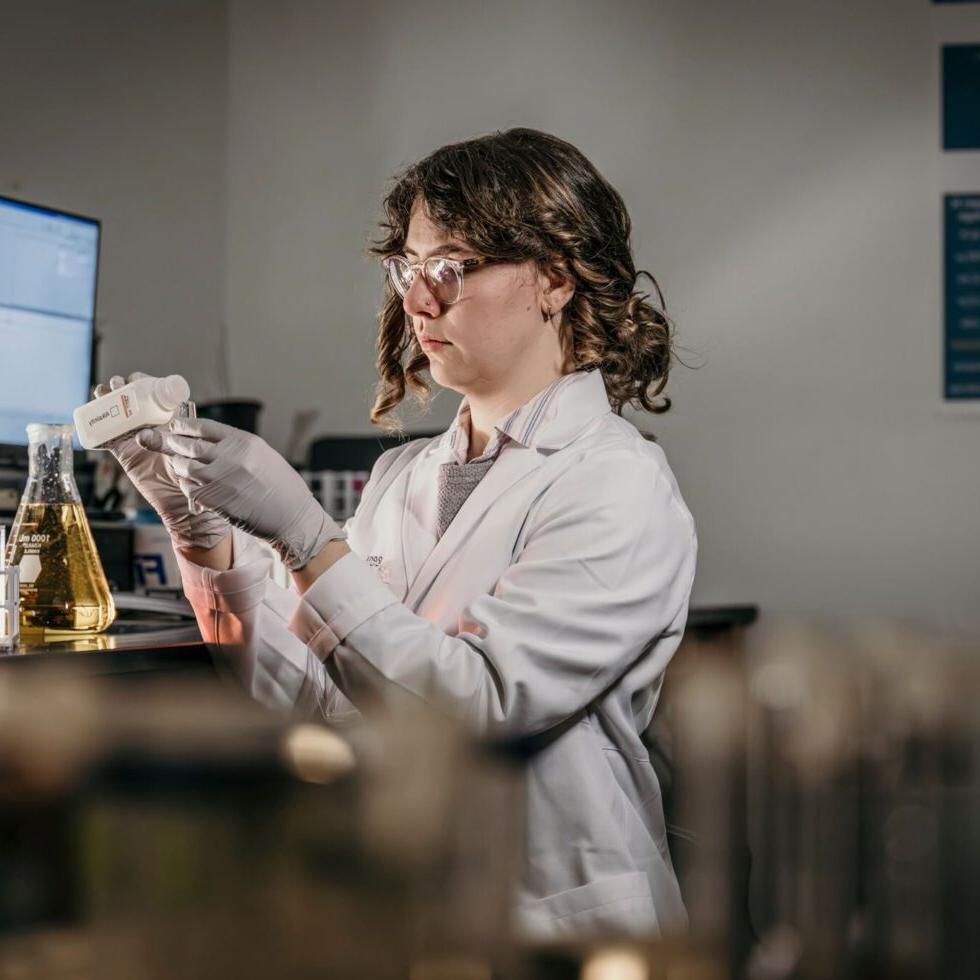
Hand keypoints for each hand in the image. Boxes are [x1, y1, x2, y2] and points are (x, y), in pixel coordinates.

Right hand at [93, 374, 230, 550]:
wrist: (182, 502)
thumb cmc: (195, 474)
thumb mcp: (189, 451)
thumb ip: (174, 442)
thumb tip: (158, 432)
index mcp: (171, 419)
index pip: (156, 395)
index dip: (145, 383)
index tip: (139, 379)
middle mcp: (152, 425)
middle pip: (134, 400)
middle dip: (124, 388)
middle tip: (119, 384)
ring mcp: (136, 438)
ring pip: (118, 415)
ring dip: (108, 400)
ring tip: (103, 392)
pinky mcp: (124, 453)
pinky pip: (107, 438)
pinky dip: (97, 428)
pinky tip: (91, 417)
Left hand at [143, 418, 344, 569]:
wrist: (292, 517)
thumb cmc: (281, 487)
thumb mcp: (262, 455)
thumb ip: (235, 446)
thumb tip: (208, 441)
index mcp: (244, 442)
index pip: (203, 427)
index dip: (184, 425)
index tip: (174, 425)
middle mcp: (230, 457)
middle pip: (188, 444)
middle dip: (172, 442)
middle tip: (163, 441)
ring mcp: (220, 479)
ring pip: (184, 466)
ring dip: (177, 465)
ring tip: (179, 465)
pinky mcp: (214, 500)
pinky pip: (189, 488)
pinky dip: (186, 485)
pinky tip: (191, 485)